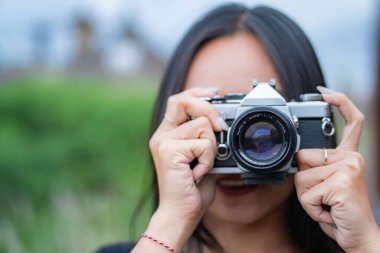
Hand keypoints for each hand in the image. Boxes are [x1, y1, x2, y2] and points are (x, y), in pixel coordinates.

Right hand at [145, 88, 221, 250]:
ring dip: (212, 147)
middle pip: (183, 100)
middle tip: (220, 126)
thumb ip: (207, 140)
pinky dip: (209, 159)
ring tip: (204, 166)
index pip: (179, 100)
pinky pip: (203, 144)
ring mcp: (163, 142)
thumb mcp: (203, 159)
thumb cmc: (192, 189)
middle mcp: (162, 135)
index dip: (197, 93)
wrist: (180, 214)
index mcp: (168, 135)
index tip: (215, 93)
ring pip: (202, 125)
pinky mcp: (169, 151)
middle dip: (207, 108)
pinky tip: (199, 174)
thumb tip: (223, 125)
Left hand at [295, 90, 379, 252]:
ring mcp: (348, 168)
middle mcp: (352, 158)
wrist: (358, 236)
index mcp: (349, 156)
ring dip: (307, 198)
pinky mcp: (342, 182)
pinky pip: (306, 194)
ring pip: (300, 177)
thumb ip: (319, 166)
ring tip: (326, 205)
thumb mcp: (328, 184)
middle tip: (323, 197)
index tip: (326, 92)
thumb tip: (299, 156)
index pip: (352, 122)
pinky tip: (329, 211)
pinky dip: (311, 208)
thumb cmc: (339, 211)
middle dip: (303, 181)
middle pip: (303, 157)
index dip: (341, 103)